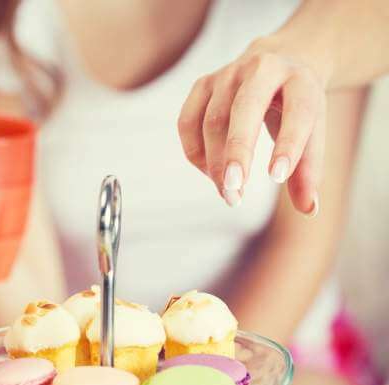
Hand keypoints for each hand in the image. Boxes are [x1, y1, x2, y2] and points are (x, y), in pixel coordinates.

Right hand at [178, 36, 330, 215]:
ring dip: (215, 163)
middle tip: (233, 190)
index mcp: (300, 78)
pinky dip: (196, 154)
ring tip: (228, 193)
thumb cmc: (298, 102)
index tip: (278, 177)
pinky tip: (210, 173)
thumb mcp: (314, 128)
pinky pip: (188, 123)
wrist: (281, 57)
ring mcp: (227, 74)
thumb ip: (309, 169)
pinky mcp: (203, 84)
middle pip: (244, 110)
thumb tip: (308, 209)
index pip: (297, 111)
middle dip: (236, 152)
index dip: (288, 144)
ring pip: (212, 121)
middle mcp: (262, 69)